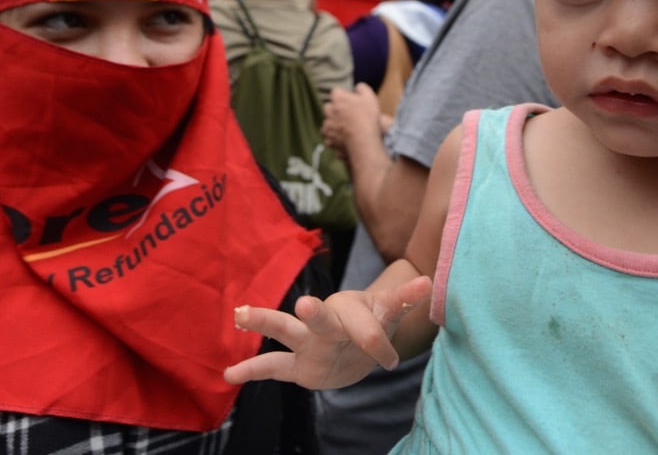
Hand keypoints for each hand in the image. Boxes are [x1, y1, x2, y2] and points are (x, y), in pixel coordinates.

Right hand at [223, 276, 431, 389]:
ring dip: (266, 322)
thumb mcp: (388, 313)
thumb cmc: (371, 323)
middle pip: (321, 319)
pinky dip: (251, 371)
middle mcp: (325, 324)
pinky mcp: (296, 365)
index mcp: (349, 311)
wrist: (354, 343)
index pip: (365, 330)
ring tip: (241, 314)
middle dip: (316, 315)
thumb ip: (404, 298)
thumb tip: (429, 281)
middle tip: (306, 304)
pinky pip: (271, 367)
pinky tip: (228, 376)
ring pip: (285, 330)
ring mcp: (307, 343)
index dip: (380, 347)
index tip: (390, 362)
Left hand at [322, 83, 380, 156]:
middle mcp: (329, 111)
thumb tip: (357, 86)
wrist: (363, 140)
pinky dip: (334, 137)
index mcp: (338, 98)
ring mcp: (327, 126)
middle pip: (329, 107)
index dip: (344, 96)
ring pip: (327, 122)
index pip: (337, 92)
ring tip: (346, 128)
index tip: (351, 101)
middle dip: (335, 109)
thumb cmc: (367, 117)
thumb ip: (362, 88)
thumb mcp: (370, 97)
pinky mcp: (328, 139)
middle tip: (348, 115)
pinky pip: (329, 137)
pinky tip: (342, 138)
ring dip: (334, 123)